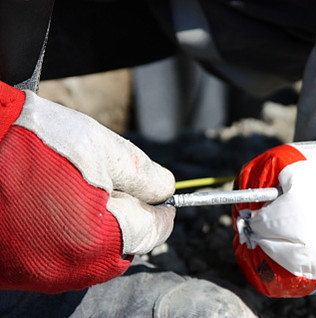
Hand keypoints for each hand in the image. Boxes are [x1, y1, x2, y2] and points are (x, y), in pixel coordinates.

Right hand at [0, 82, 175, 292]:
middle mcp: (68, 268)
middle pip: (120, 244)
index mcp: (96, 242)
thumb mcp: (101, 148)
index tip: (165, 199)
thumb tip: (166, 190)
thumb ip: (142, 175)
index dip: (162, 211)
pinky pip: (57, 253)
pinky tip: (55, 199)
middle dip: (128, 215)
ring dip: (98, 222)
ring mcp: (37, 272)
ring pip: (90, 250)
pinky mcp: (13, 268)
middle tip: (118, 184)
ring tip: (81, 186)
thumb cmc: (30, 141)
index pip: (151, 232)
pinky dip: (67, 230)